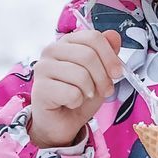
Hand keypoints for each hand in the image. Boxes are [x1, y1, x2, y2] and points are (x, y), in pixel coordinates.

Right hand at [28, 28, 122, 147]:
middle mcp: (52, 50)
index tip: (117, 72)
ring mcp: (43, 68)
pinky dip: (77, 102)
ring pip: (81, 75)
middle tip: (105, 91)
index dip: (109, 55)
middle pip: (88, 55)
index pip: (92, 37)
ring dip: (90, 91)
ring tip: (85, 96)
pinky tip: (70, 103)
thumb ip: (107, 54)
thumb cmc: (80, 95)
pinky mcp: (40, 88)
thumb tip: (113, 35)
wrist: (62, 122)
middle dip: (103, 77)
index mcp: (67, 42)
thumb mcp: (100, 74)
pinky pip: (71, 93)